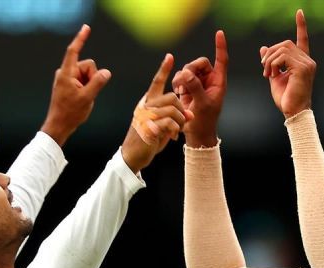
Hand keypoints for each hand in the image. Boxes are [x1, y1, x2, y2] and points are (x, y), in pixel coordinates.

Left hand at [41, 24, 111, 145]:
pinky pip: (83, 80)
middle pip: (87, 65)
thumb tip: (106, 72)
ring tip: (83, 98)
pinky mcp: (69, 84)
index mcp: (66, 73)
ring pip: (87, 74)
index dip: (81, 39)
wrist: (59, 125)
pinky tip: (81, 99)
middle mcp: (65, 73)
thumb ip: (98, 83)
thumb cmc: (70, 113)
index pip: (73, 51)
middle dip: (92, 77)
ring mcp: (67, 78)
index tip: (86, 28)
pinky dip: (86, 88)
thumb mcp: (87, 98)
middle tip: (87, 93)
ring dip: (89, 84)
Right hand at [121, 54, 190, 172]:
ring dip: (181, 121)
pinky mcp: (149, 127)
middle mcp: (146, 106)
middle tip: (183, 122)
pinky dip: (175, 130)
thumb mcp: (163, 125)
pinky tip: (173, 137)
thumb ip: (174, 117)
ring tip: (177, 130)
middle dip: (182, 109)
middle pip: (172, 97)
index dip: (164, 69)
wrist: (133, 155)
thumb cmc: (149, 139)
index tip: (170, 57)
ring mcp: (146, 116)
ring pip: (173, 109)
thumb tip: (189, 114)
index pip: (156, 82)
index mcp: (148, 102)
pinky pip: (170, 122)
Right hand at [172, 30, 227, 147]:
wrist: (196, 132)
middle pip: (199, 63)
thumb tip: (187, 73)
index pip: (221, 60)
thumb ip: (195, 87)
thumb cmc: (204, 120)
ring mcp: (198, 83)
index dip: (220, 47)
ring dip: (182, 77)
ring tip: (181, 90)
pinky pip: (181, 77)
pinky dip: (178, 82)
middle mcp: (209, 80)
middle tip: (185, 81)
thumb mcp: (202, 104)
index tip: (219, 33)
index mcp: (219, 82)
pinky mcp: (188, 87)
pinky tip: (178, 91)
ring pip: (188, 69)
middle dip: (191, 69)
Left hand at [259, 10, 315, 118]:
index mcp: (302, 61)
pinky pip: (283, 57)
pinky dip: (273, 64)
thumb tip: (263, 48)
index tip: (299, 12)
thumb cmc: (286, 98)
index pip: (302, 39)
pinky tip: (272, 75)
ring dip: (270, 60)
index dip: (301, 25)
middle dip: (270, 54)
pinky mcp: (302, 68)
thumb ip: (270, 62)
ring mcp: (307, 64)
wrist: (292, 112)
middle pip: (285, 44)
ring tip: (267, 74)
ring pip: (283, 49)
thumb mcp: (274, 76)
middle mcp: (307, 60)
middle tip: (264, 69)